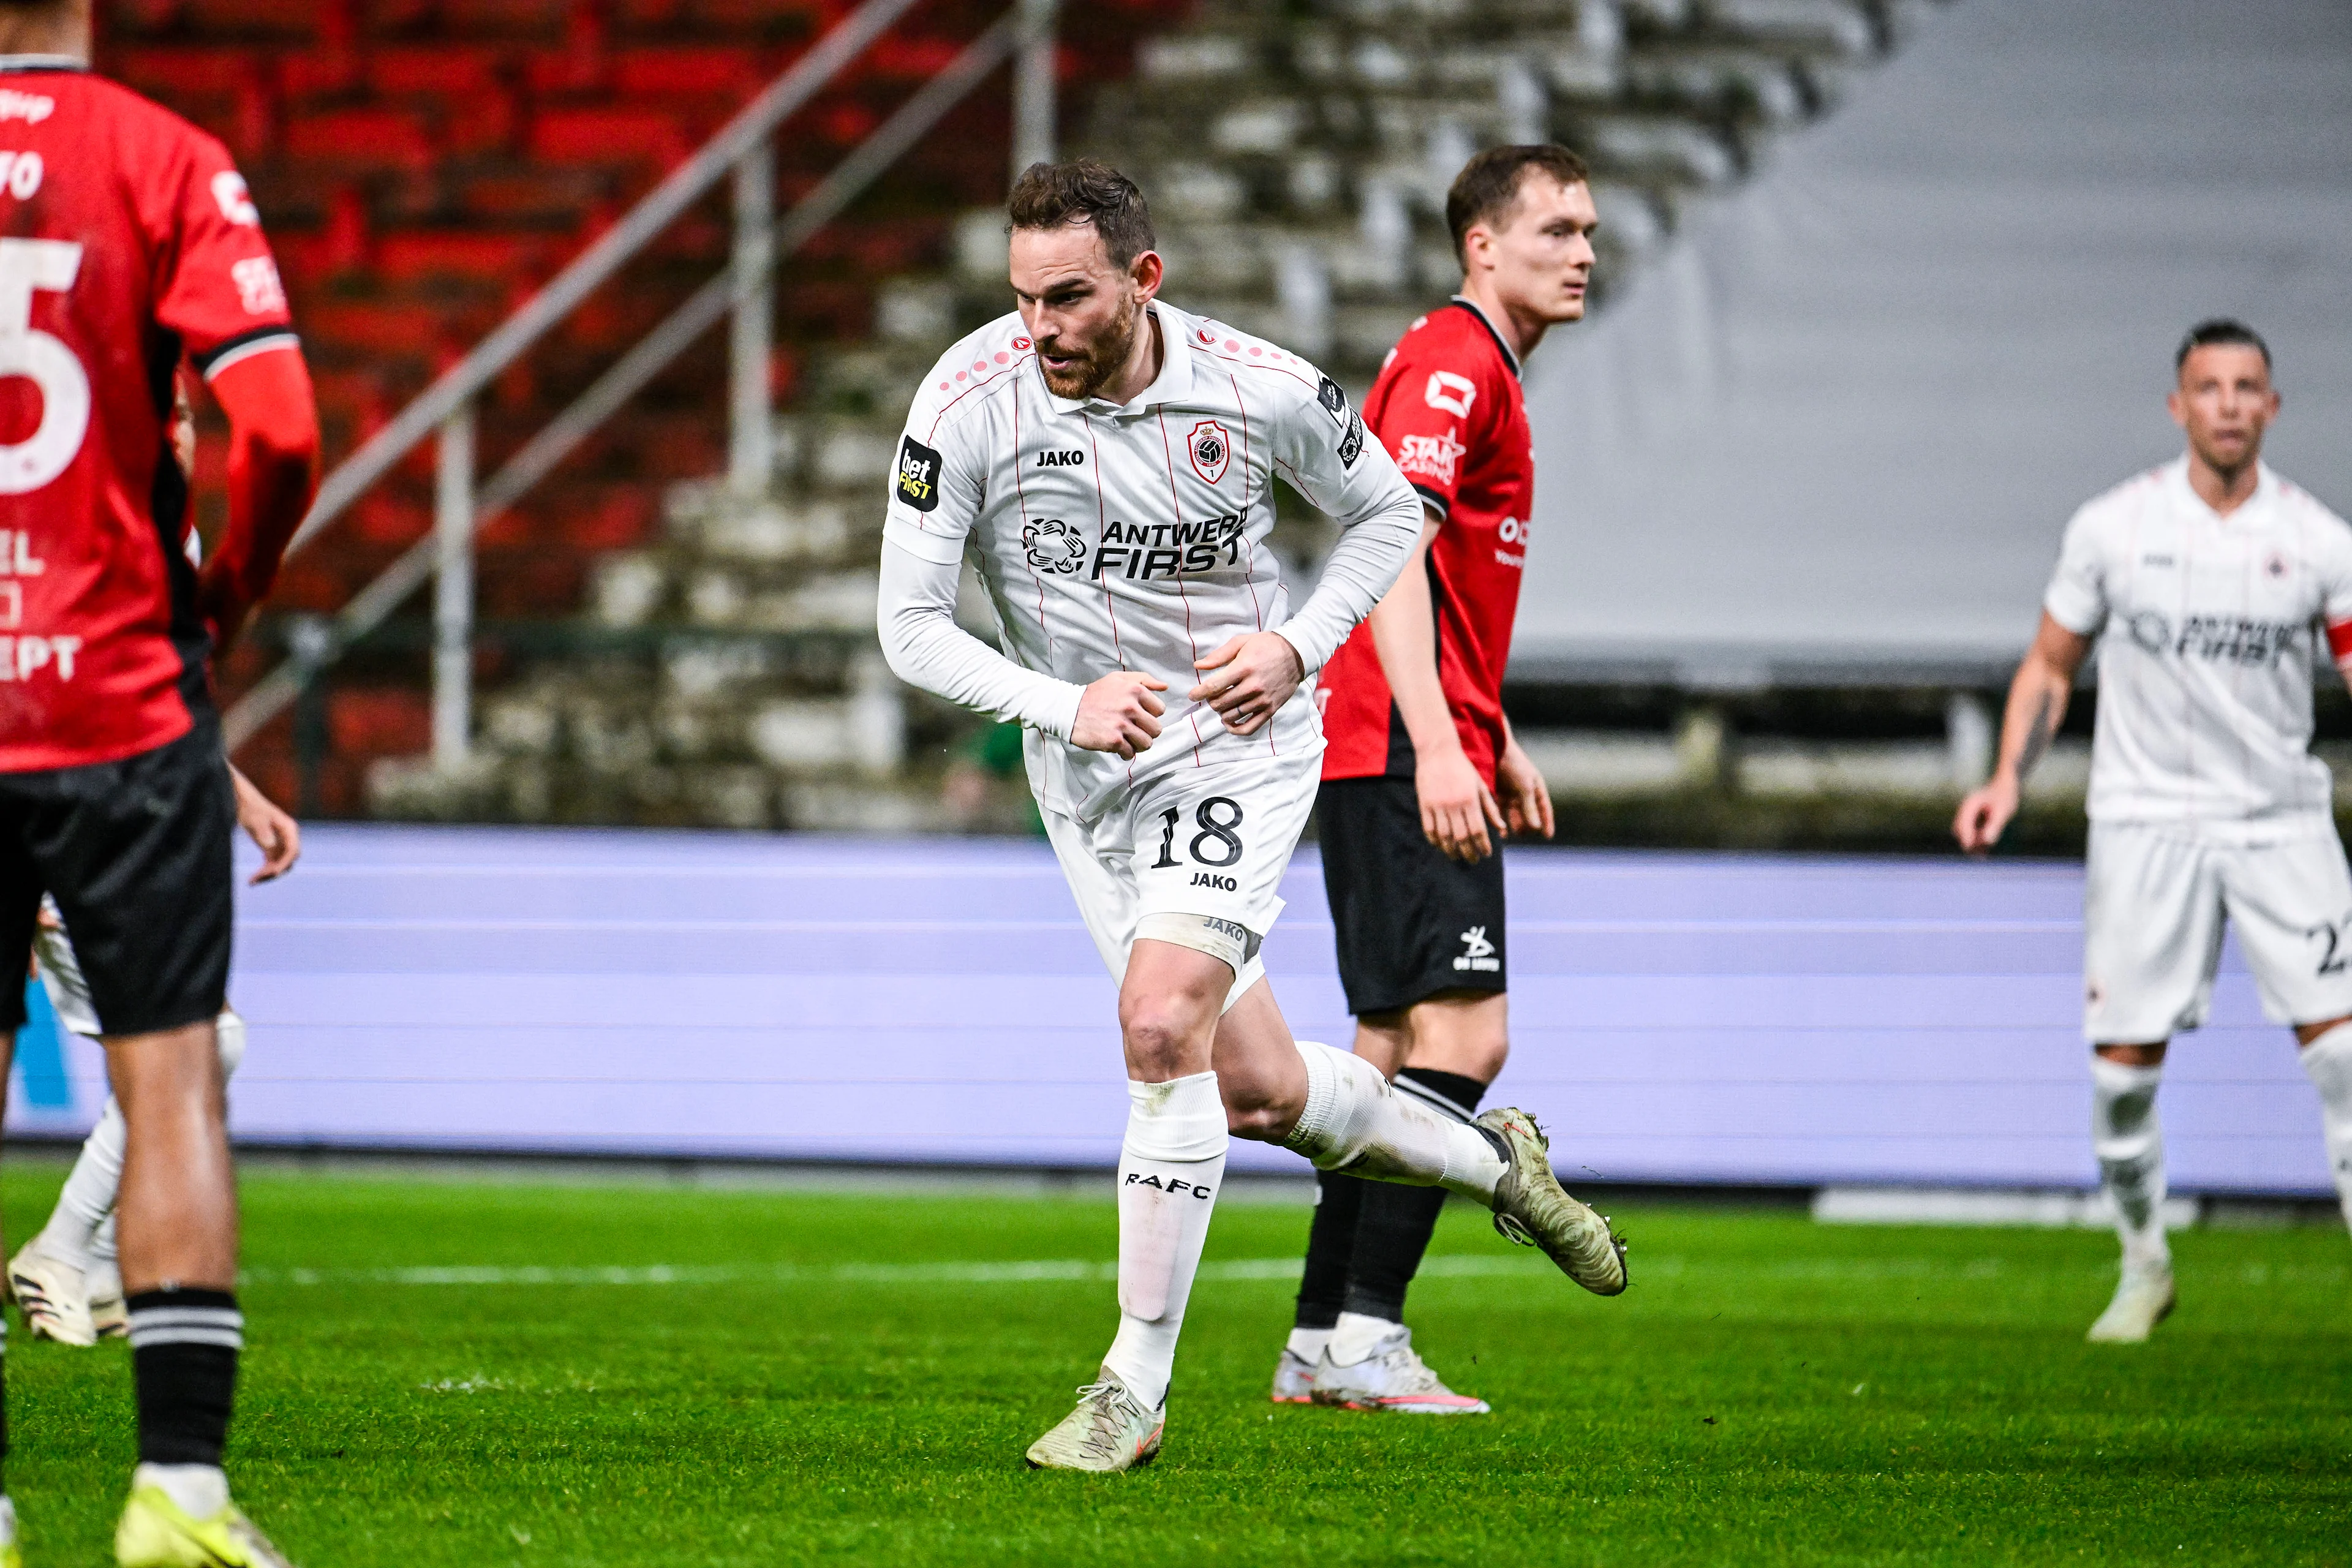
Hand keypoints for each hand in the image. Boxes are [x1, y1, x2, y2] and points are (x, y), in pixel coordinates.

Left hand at [231, 765, 301, 883]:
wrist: (242, 801)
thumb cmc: (250, 807)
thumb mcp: (255, 819)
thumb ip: (263, 832)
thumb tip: (270, 847)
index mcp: (289, 829)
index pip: (293, 850)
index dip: (284, 863)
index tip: (271, 873)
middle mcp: (288, 837)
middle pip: (288, 860)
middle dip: (274, 871)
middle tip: (256, 879)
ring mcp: (280, 843)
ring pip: (280, 864)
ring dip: (268, 874)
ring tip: (251, 881)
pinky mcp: (271, 847)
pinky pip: (272, 863)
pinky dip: (264, 871)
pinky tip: (253, 877)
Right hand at [1072, 672, 1166, 759]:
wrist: (1069, 709)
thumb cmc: (1095, 694)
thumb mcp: (1118, 679)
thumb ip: (1144, 679)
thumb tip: (1165, 686)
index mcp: (1135, 690)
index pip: (1160, 710)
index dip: (1151, 715)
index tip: (1140, 716)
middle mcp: (1130, 706)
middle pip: (1156, 729)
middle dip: (1147, 732)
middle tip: (1135, 730)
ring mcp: (1122, 724)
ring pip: (1146, 743)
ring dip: (1138, 744)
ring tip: (1128, 740)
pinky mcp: (1113, 740)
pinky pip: (1131, 753)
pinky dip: (1126, 752)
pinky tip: (1118, 746)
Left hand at [1189, 633, 1305, 735]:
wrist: (1296, 654)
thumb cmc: (1266, 645)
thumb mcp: (1241, 642)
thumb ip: (1219, 655)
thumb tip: (1197, 666)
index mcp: (1244, 667)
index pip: (1214, 686)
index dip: (1199, 693)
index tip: (1192, 695)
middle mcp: (1253, 686)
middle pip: (1221, 703)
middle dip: (1211, 701)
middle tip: (1212, 696)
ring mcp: (1263, 700)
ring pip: (1232, 715)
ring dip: (1221, 712)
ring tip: (1222, 705)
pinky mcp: (1271, 710)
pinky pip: (1249, 727)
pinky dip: (1235, 729)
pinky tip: (1229, 723)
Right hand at [1418, 743, 1505, 863]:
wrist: (1438, 751)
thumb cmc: (1463, 768)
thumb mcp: (1480, 785)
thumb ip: (1490, 808)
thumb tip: (1501, 829)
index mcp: (1470, 800)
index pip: (1478, 830)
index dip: (1483, 845)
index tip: (1486, 854)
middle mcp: (1454, 805)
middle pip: (1462, 837)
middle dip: (1468, 852)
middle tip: (1473, 860)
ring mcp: (1437, 805)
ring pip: (1444, 836)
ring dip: (1451, 850)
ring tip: (1456, 856)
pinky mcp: (1424, 804)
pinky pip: (1429, 828)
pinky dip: (1435, 840)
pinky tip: (1440, 845)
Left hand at [1495, 735, 1554, 840]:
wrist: (1493, 749)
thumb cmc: (1514, 766)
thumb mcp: (1525, 788)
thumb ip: (1529, 808)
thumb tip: (1535, 828)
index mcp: (1536, 787)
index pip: (1544, 808)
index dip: (1547, 822)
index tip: (1547, 836)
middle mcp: (1525, 791)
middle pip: (1528, 813)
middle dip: (1528, 825)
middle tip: (1525, 835)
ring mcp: (1511, 792)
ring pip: (1514, 813)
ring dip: (1514, 824)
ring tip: (1513, 834)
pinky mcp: (1498, 792)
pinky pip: (1501, 810)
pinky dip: (1501, 820)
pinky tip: (1500, 829)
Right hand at [1953, 774, 2018, 856]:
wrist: (2005, 788)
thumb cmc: (2005, 797)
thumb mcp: (2003, 811)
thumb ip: (1994, 826)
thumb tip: (1986, 842)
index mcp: (1970, 804)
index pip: (1962, 823)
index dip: (1965, 836)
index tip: (1970, 848)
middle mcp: (1965, 810)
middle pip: (1959, 830)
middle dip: (1968, 842)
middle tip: (1979, 855)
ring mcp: (1967, 816)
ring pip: (1964, 834)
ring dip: (1972, 844)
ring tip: (1982, 856)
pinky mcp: (1972, 821)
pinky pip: (1970, 835)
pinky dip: (1976, 844)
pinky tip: (1983, 854)